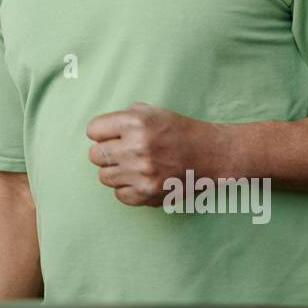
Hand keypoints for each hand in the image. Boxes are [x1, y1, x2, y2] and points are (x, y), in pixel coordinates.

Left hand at [86, 102, 227, 206]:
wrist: (213, 154)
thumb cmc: (180, 130)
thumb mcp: (152, 111)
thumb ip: (122, 118)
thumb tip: (97, 133)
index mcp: (136, 122)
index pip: (93, 130)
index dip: (102, 132)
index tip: (112, 135)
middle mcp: (137, 147)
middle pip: (95, 155)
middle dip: (106, 152)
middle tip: (123, 151)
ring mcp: (142, 172)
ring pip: (104, 177)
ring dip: (115, 171)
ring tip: (133, 165)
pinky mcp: (149, 193)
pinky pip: (119, 195)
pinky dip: (127, 188)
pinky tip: (140, 179)